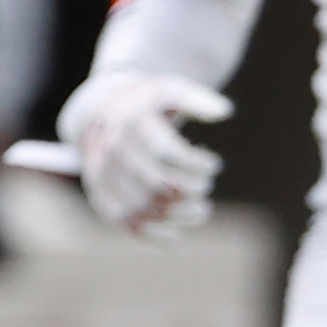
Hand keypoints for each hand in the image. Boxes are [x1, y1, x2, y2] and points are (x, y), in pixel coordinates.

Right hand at [54, 68, 233, 240]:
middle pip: (157, 183)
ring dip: (178, 215)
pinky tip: (174, 237)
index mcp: (130, 122)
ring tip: (202, 211)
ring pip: (141, 206)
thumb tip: (225, 112)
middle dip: (191, 189)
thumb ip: (198, 99)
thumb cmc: (147, 103)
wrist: (101, 110)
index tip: (214, 164)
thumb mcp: (171, 89)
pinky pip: (123, 222)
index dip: (196, 164)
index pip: (167, 152)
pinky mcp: (100, 195)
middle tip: (206, 186)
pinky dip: (150, 234)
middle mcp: (111, 150)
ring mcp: (102, 176)